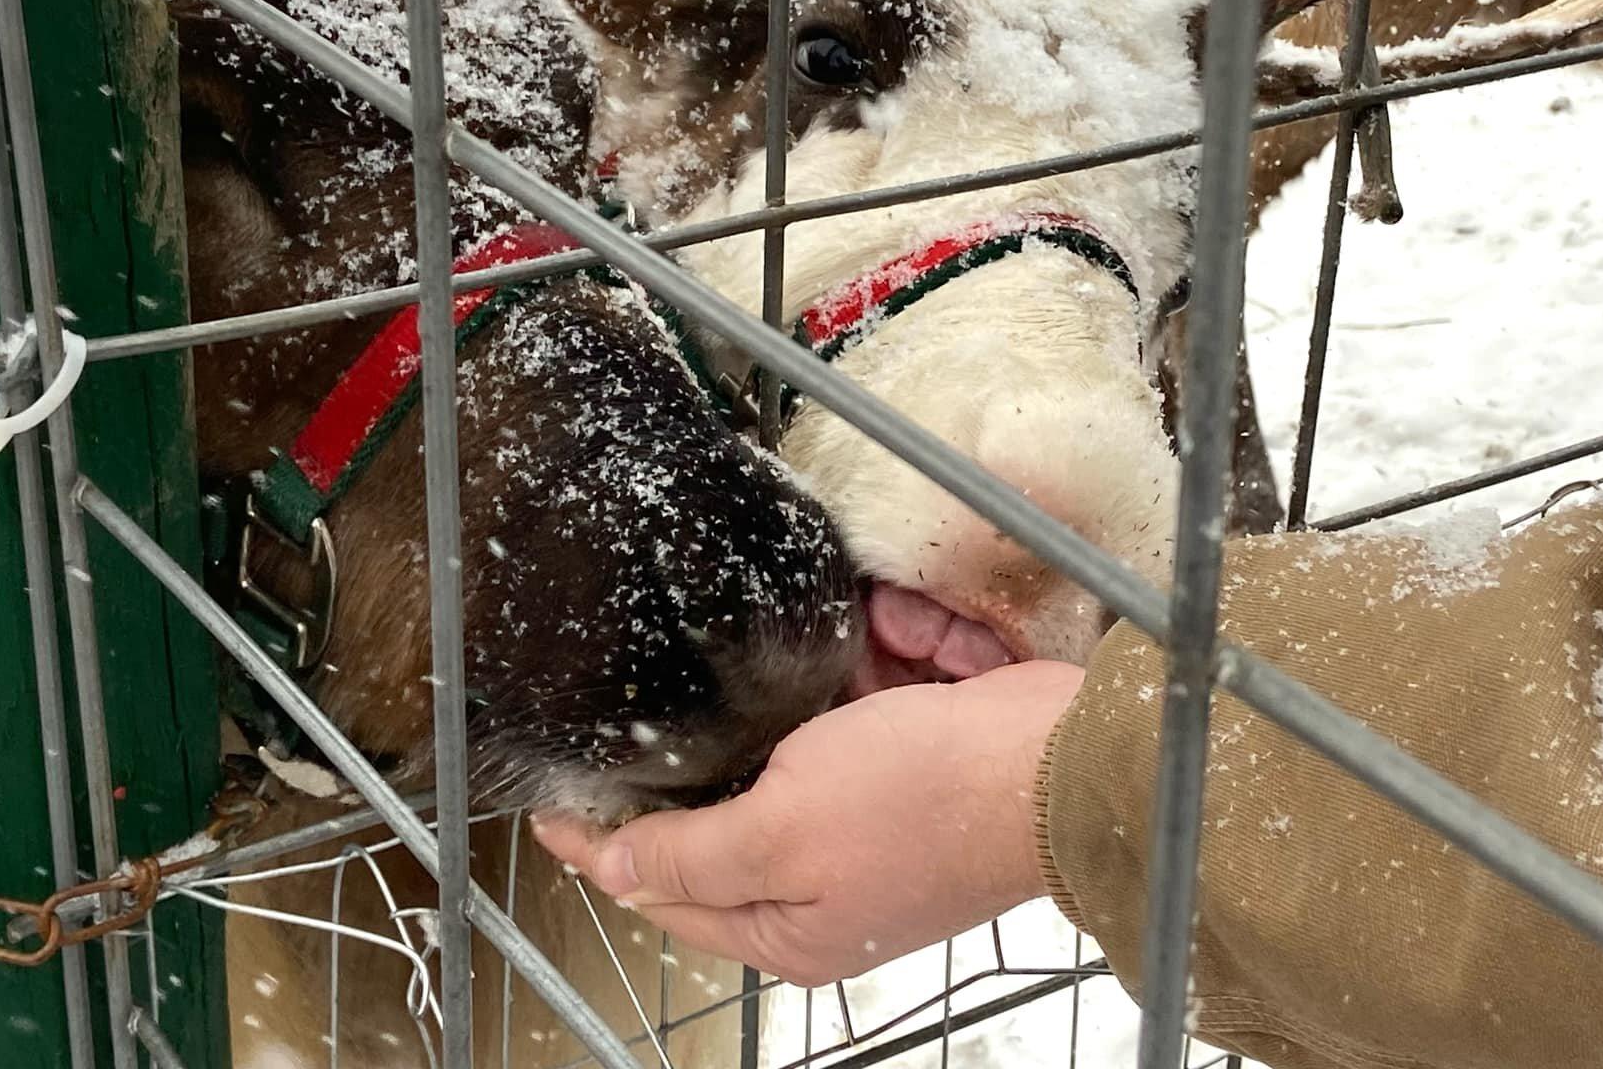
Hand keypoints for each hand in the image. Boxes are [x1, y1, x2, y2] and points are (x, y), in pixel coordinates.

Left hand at [530, 660, 1084, 986]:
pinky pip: (840, 739)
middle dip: (691, 781)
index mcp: (785, 928)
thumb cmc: (924, 799)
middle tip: (634, 737)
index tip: (552, 804)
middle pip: (721, 836)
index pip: (664, 888)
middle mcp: (822, 893)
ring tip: (736, 700)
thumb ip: (693, 856)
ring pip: (780, 777)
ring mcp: (865, 839)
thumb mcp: (782, 830)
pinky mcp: (904, 783)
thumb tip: (615, 877)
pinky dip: (830, 702)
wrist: (1050, 758)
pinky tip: (825, 673)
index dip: (602, 845)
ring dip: (769, 729)